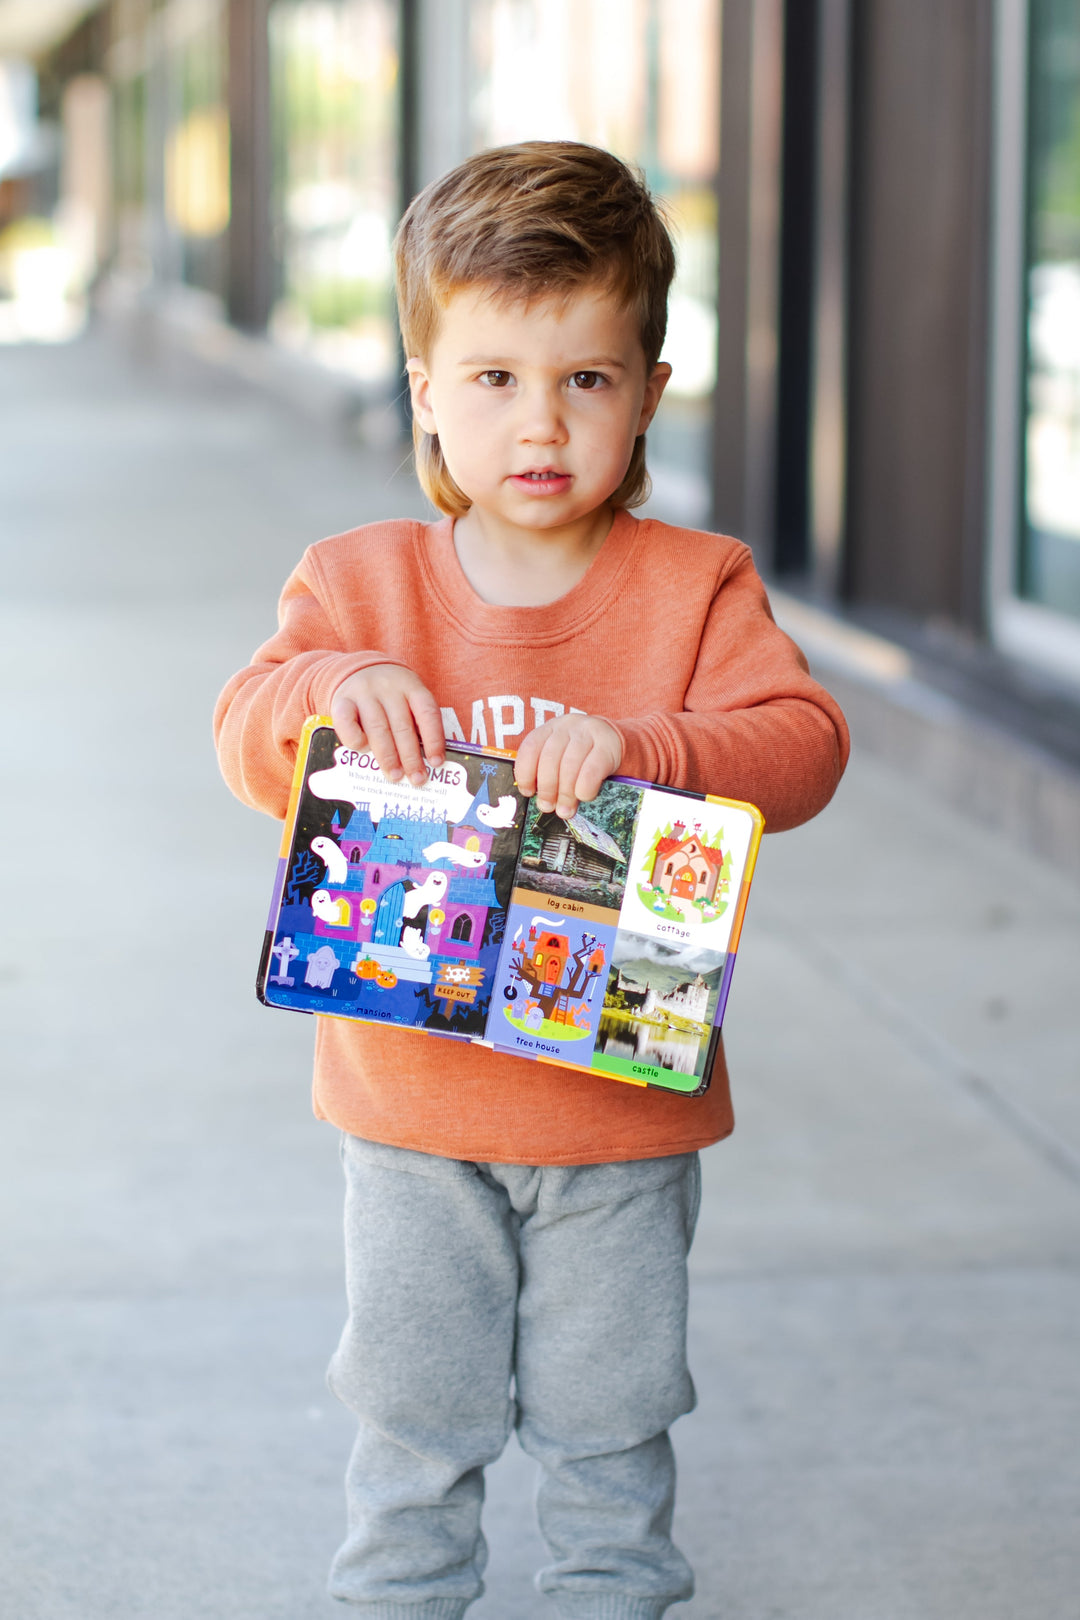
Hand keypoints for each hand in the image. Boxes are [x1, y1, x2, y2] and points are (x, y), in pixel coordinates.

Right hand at [330, 664, 444, 786]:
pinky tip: (364, 750)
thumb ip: (415, 723)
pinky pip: (348, 725)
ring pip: (378, 729)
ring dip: (388, 757)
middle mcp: (388, 687)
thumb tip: (424, 762)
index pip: (427, 713)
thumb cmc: (388, 695)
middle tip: (416, 778)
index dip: (434, 740)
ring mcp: (364, 693)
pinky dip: (357, 741)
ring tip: (394, 775)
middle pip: (403, 726)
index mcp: (411, 686)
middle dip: (411, 757)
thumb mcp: (406, 698)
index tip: (436, 763)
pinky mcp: (341, 701)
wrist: (355, 669)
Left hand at [514, 713, 622, 818]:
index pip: (530, 748)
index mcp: (550, 729)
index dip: (525, 773)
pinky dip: (585, 787)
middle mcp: (567, 726)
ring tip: (565, 810)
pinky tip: (583, 796)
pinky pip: (592, 769)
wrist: (615, 740)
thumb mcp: (562, 757)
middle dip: (547, 788)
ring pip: (570, 764)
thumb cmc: (582, 755)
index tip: (529, 792)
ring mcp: (588, 733)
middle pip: (550, 758)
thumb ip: (550, 774)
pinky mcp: (608, 745)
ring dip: (565, 792)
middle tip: (548, 807)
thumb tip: (542, 803)